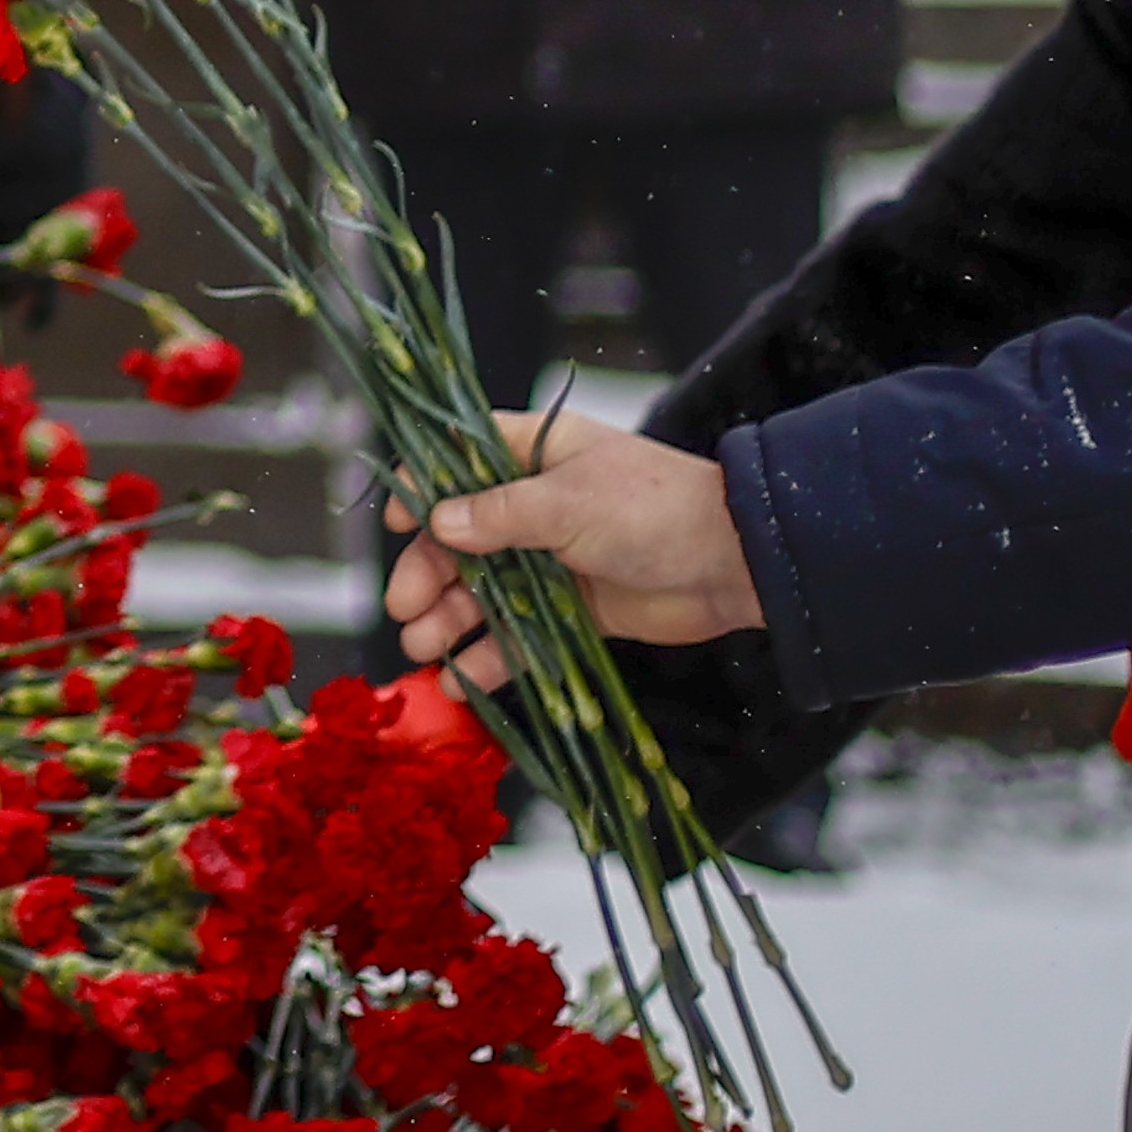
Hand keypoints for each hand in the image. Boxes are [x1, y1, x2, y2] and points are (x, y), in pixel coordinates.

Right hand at [379, 407, 765, 690]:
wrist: (734, 563)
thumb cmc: (655, 508)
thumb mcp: (568, 501)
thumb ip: (498, 515)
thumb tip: (439, 521)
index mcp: (535, 454)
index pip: (459, 460)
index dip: (423, 488)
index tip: (397, 523)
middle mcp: (536, 504)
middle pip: (460, 536)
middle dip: (428, 572)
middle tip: (406, 608)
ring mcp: (553, 558)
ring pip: (484, 590)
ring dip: (449, 618)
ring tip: (423, 649)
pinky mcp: (574, 610)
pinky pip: (520, 635)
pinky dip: (489, 656)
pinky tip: (461, 677)